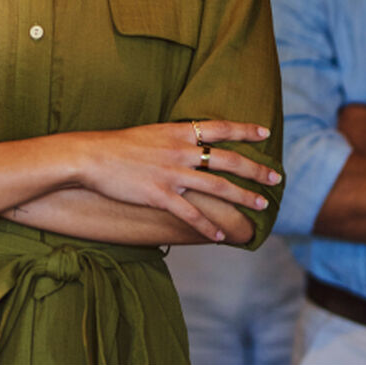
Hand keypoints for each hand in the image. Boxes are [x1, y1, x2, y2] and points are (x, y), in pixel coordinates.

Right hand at [74, 119, 278, 241]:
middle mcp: (180, 151)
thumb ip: (173, 138)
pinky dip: (207, 227)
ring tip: (262, 207)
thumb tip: (190, 141)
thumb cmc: (117, 145)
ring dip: (243, 198)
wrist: (90, 156)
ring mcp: (171, 174)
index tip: (264, 134)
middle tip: (276, 179)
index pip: (219, 128)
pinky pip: (190, 214)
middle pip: (227, 160)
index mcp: (177, 132)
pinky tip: (219, 236)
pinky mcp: (159, 195)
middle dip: (255, 171)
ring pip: (218, 187)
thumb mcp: (150, 132)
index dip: (244, 130)